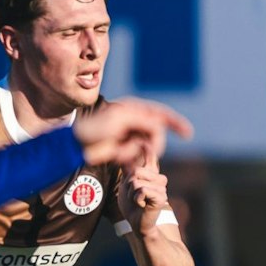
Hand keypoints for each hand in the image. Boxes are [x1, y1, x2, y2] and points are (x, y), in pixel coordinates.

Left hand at [74, 99, 192, 166]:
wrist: (77, 145)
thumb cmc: (94, 127)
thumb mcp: (120, 118)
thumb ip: (144, 121)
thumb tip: (159, 128)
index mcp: (133, 109)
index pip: (160, 113)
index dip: (176, 123)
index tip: (188, 134)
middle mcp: (134, 121)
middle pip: (157, 133)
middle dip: (154, 143)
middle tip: (150, 151)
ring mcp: (130, 135)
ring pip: (148, 146)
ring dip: (135, 150)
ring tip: (119, 151)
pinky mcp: (125, 149)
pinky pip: (137, 155)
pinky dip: (128, 156)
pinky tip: (114, 154)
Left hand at [116, 146, 170, 225]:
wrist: (138, 223)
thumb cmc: (132, 204)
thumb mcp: (126, 184)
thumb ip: (128, 169)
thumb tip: (125, 153)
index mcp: (151, 173)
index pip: (151, 155)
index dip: (147, 147)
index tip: (143, 140)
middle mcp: (159, 177)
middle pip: (136, 170)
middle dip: (128, 184)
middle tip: (133, 194)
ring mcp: (161, 186)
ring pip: (137, 181)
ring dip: (131, 193)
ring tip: (137, 200)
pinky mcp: (161, 196)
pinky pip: (142, 190)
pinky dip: (136, 198)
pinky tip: (141, 204)